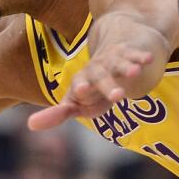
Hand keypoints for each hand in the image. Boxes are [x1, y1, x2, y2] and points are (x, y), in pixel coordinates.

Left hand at [28, 42, 152, 130]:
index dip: (80, 89)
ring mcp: (114, 60)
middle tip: (118, 97)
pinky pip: (136, 55)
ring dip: (127, 68)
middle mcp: (96, 69)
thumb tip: (30, 125)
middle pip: (101, 77)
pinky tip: (148, 59)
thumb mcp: (77, 102)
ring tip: (135, 72)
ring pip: (119, 64)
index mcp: (82, 81)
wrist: (112, 53)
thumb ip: (57, 114)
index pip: (79, 86)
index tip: (79, 92)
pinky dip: (141, 57)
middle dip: (108, 86)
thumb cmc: (92, 87)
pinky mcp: (131, 54)